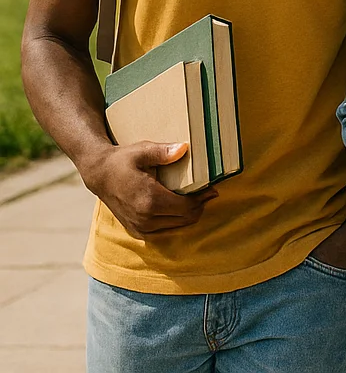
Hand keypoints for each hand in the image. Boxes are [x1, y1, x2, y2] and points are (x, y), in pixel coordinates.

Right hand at [80, 140, 216, 238]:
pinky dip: (175, 219)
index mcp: (149, 200)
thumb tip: (184, 148)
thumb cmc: (122, 161)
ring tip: (193, 196)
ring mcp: (140, 227)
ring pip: (178, 226)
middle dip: (199, 205)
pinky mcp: (137, 231)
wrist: (99, 175)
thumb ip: (164, 152)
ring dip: (188, 213)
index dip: (203, 198)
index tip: (212, 188)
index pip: (188, 207)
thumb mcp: (142, 150)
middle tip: (206, 191)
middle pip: (186, 218)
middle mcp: (145, 218)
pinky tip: (178, 205)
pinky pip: (165, 229)